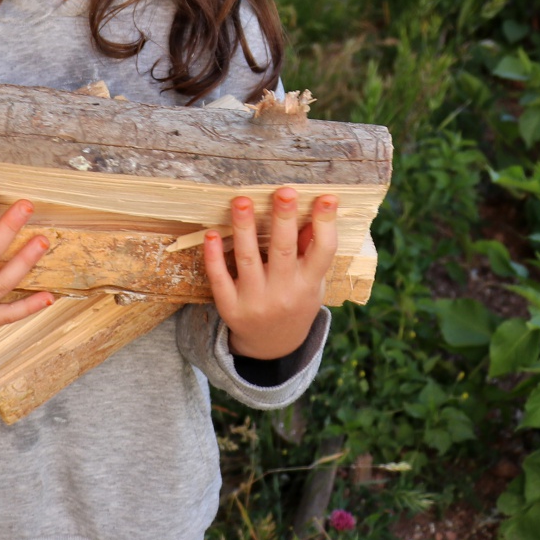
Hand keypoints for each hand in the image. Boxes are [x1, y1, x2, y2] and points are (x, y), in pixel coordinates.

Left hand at [202, 187, 337, 360]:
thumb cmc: (295, 304)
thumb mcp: (312, 284)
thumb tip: (310, 214)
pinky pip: (220, 279)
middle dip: (283, 219)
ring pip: (248, 259)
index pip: (323, 251)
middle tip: (284, 192)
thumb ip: (311, 252)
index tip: (327, 197)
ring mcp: (255, 301)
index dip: (326, 223)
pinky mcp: (230, 307)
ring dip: (244, 228)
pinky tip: (212, 234)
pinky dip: (214, 257)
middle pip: (284, 251)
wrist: (271, 347)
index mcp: (309, 284)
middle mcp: (284, 293)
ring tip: (241, 201)